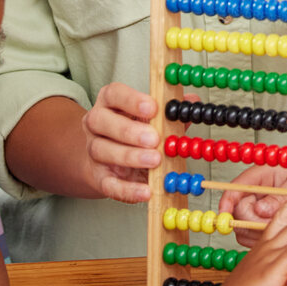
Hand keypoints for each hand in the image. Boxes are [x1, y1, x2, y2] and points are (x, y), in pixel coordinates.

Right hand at [79, 83, 160, 203]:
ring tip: (155, 160)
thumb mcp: (150, 118)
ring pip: (102, 150)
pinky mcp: (99, 178)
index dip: (131, 100)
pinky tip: (146, 191)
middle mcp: (96, 124)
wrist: (109, 162)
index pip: (113, 94)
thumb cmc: (135, 131)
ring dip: (130, 156)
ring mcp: (94, 151)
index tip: (153, 108)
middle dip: (129, 130)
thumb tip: (193, 102)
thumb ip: (169, 112)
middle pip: (101, 121)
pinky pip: (109, 184)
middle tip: (154, 139)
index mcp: (110, 103)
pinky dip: (128, 190)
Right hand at [216, 163, 286, 247]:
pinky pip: (251, 237)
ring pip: (242, 226)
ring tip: (284, 229)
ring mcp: (257, 209)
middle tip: (273, 224)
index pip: (237, 186)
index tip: (224, 213)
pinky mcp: (260, 226)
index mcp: (264, 173)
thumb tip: (261, 208)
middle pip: (237, 209)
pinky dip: (262, 240)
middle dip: (252, 220)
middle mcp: (257, 191)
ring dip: (259, 232)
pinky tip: (280, 238)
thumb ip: (281, 197)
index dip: (228, 199)